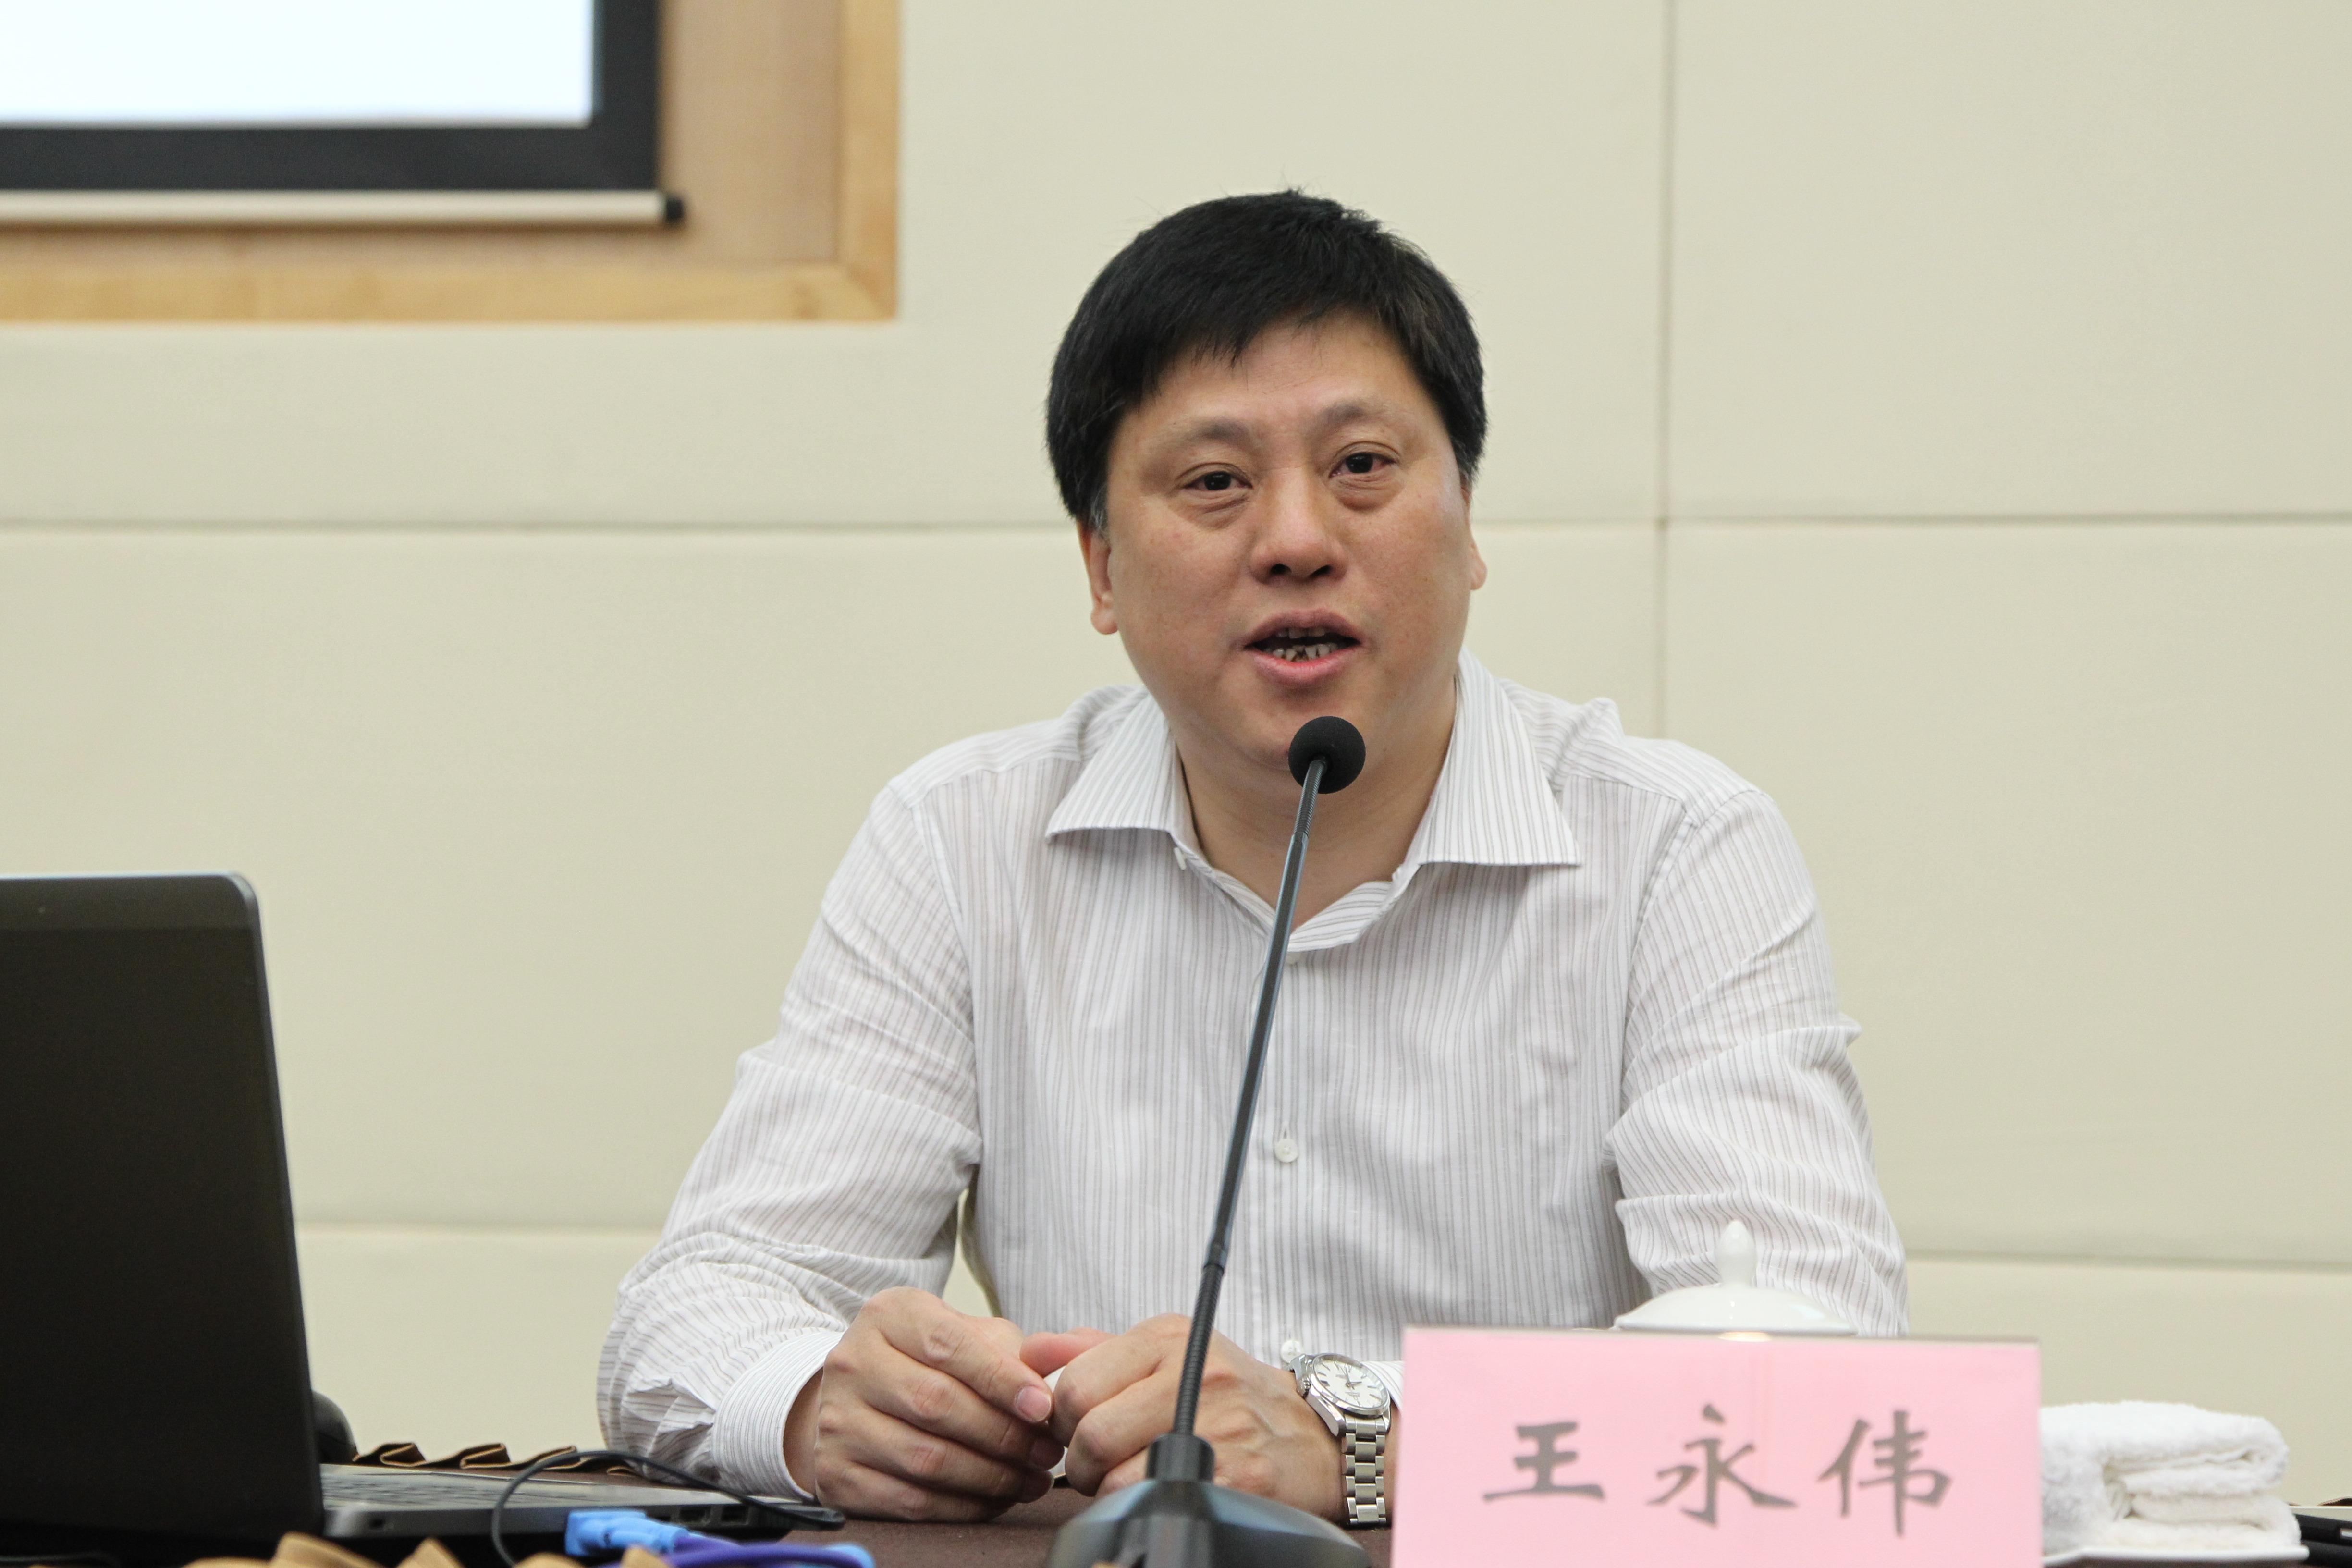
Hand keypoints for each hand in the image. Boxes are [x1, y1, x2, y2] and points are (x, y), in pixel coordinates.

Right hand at [785, 1287, 1062, 1519]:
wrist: (861, 1399)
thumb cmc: (931, 1364)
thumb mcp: (969, 1337)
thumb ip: (1016, 1349)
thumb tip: (1062, 1363)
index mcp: (888, 1316)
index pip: (948, 1346)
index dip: (1001, 1379)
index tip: (1043, 1406)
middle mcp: (852, 1363)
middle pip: (936, 1404)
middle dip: (1004, 1434)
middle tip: (1045, 1452)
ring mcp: (837, 1420)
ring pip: (925, 1458)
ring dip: (990, 1476)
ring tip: (1030, 1478)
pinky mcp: (836, 1472)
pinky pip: (909, 1500)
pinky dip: (962, 1505)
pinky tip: (995, 1499)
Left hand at [1022, 1314, 1342, 1519]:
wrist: (1310, 1438)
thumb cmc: (1226, 1395)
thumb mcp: (1165, 1351)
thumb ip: (1093, 1348)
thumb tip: (1029, 1352)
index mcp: (1167, 1335)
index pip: (1075, 1383)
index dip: (1063, 1420)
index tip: (1078, 1429)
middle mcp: (1194, 1371)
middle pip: (1092, 1431)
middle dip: (1082, 1461)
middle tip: (1098, 1465)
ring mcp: (1219, 1423)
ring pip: (1117, 1474)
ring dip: (1111, 1489)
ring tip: (1131, 1478)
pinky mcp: (1237, 1473)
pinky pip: (1156, 1499)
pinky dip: (1144, 1504)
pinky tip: (1161, 1490)